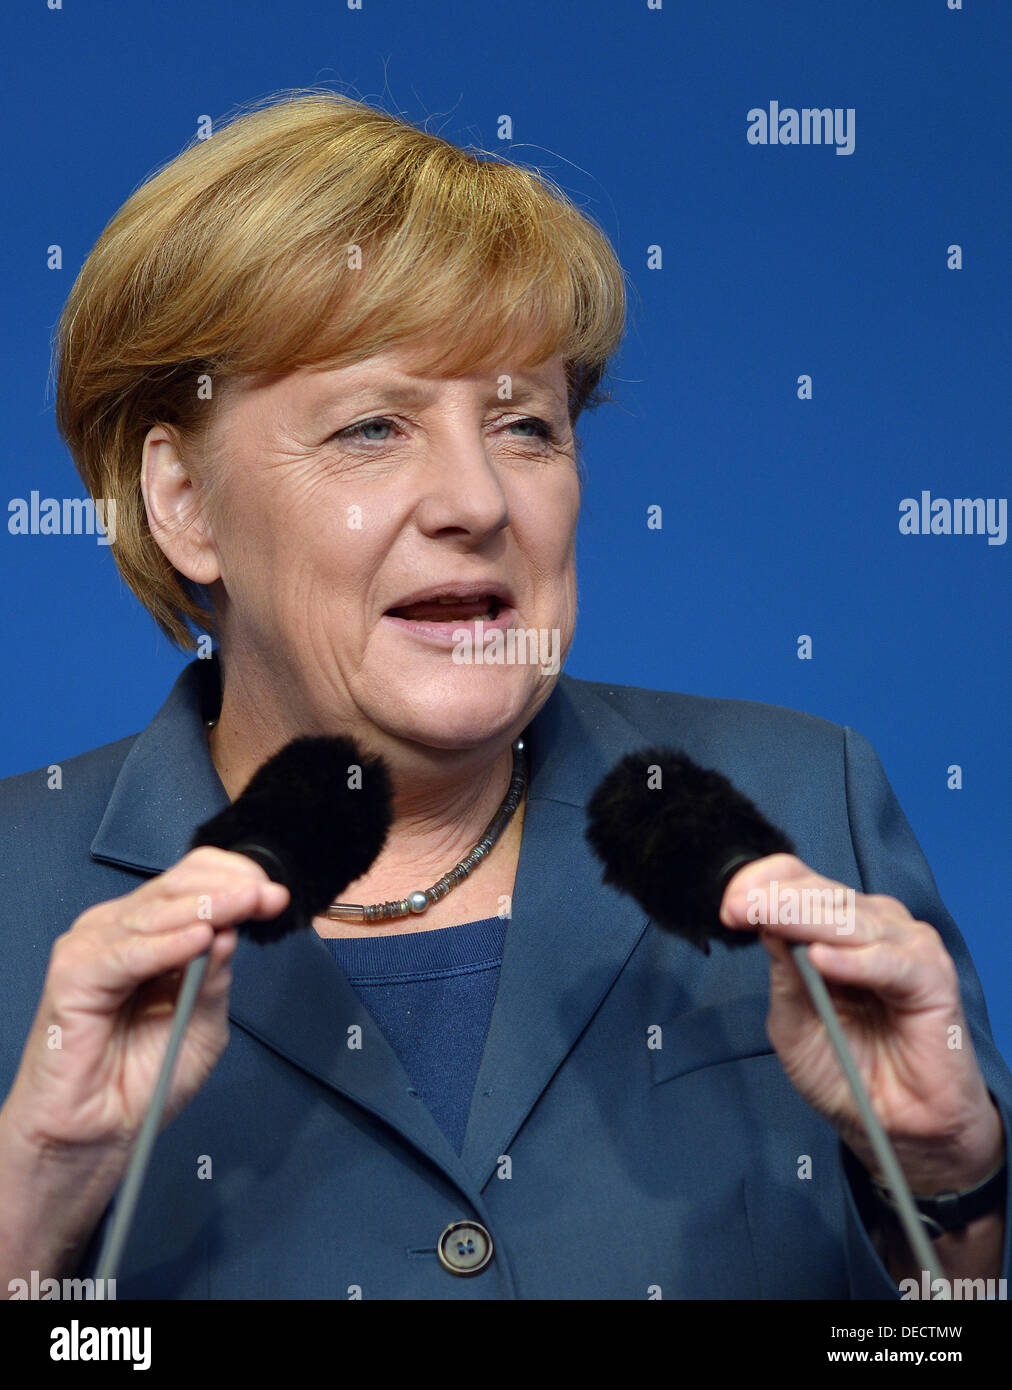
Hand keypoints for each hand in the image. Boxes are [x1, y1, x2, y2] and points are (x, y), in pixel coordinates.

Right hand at [2, 846, 289, 1163]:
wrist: (98, 1132)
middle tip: (268, 897)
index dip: (235, 880)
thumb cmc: (144, 1078)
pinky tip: (200, 939)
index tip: (276, 897)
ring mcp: (94, 946)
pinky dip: (166, 946)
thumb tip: (231, 930)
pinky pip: (127, 953)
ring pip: (156, 912)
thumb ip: (216, 976)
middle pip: (176, 887)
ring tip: (244, 906)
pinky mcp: (74, 975)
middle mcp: (121, 929)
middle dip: (229, 889)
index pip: (192, 881)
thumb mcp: (203, 1021)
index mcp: (152, 931)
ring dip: (206, 907)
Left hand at [719, 853, 1003, 1193]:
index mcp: (834, 926)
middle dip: (774, 899)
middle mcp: (870, 926)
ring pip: (850, 919)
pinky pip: (891, 960)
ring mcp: (903, 947)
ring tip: (768, 920)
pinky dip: (856, 959)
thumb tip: (761, 921)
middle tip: (738, 908)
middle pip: (821, 894)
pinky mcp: (931, 978)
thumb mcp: (793, 1020)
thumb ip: (783, 972)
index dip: (761, 885)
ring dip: (805, 918)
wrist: (894, 1127)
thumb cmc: (845, 1070)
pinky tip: (823, 960)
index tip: (728, 908)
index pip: (798, 881)